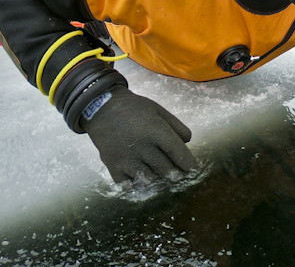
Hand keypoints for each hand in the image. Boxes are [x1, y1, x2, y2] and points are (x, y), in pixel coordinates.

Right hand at [80, 85, 196, 182]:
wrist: (101, 108)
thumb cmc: (134, 109)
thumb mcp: (159, 111)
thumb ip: (176, 126)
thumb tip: (187, 142)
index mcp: (156, 131)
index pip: (179, 154)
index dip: (189, 165)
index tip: (194, 170)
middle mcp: (143, 147)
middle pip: (167, 170)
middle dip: (176, 174)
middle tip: (179, 175)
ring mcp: (127, 159)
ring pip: (151, 180)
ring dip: (159, 180)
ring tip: (162, 177)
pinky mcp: (113, 167)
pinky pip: (129, 185)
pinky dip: (138, 185)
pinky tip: (142, 179)